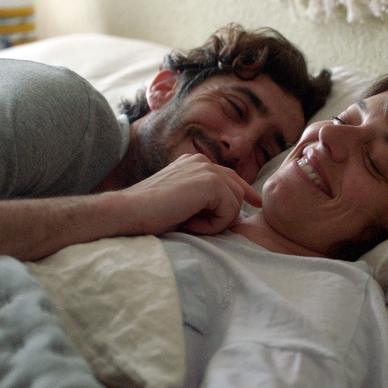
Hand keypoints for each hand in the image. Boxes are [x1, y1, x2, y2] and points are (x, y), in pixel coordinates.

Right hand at [119, 154, 261, 234]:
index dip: (245, 192)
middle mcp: (203, 161)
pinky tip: (191, 224)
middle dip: (225, 215)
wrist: (129, 211)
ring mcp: (207, 169)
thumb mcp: (181, 201)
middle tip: (195, 225)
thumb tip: (231, 211)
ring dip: (217, 222)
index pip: (230, 177)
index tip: (257, 203)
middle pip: (237, 191)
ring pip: (235, 203)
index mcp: (195, 163)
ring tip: (190, 224)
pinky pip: (229, 211)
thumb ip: (203, 198)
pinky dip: (213, 226)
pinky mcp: (210, 182)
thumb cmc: (150, 213)